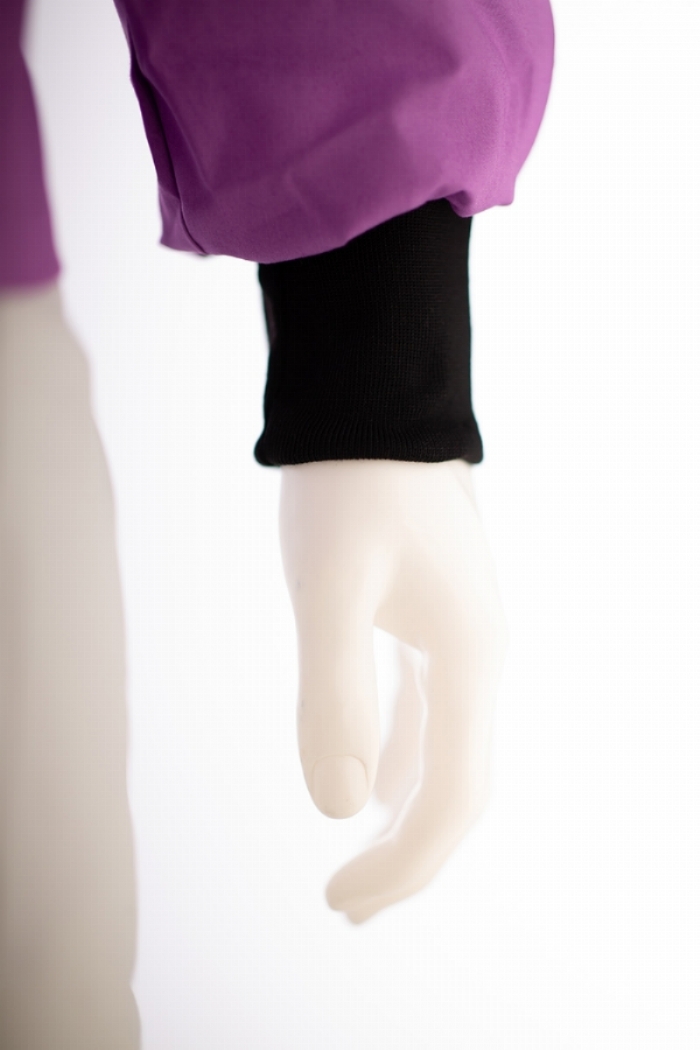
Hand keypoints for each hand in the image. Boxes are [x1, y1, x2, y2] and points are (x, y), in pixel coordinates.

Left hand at [278, 458, 508, 922]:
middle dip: (406, 854)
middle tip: (344, 906)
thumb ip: (333, 695)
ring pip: (442, 750)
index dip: (402, 862)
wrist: (375, 405)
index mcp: (468, 658)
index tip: (338, 899)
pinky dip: (394, 758)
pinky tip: (369, 781)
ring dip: (400, 812)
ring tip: (356, 862)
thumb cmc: (351, 487)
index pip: (451, 794)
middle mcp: (477, 657)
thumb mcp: (329, 590)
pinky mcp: (430, 619)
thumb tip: (337, 809)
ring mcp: (458, 638)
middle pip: (457, 784)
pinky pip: (422, 711)